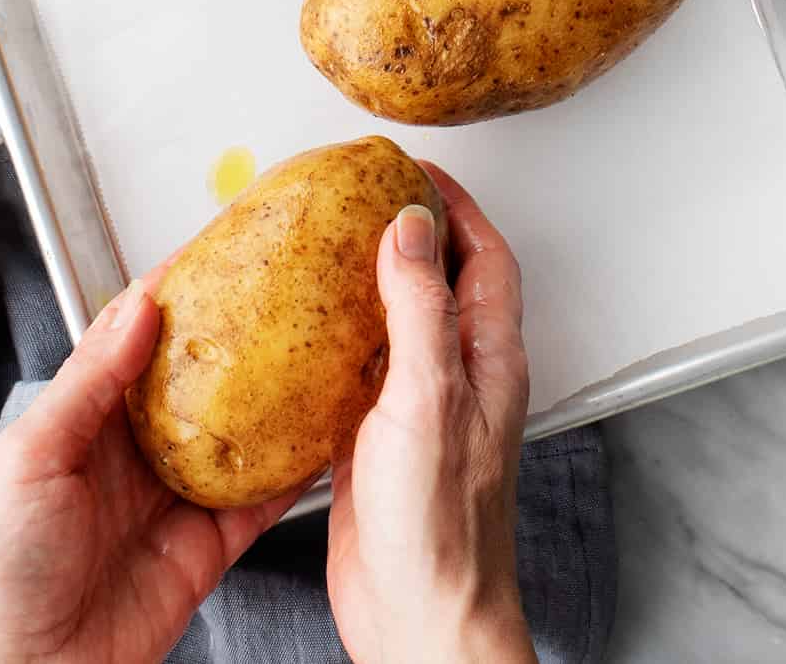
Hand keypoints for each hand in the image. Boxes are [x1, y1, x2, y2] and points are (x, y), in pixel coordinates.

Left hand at [0, 261, 299, 663]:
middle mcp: (135, 453)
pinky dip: (292, 473)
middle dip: (239, 339)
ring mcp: (173, 500)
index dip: (177, 293)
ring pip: (238, 436)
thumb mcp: (32, 455)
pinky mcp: (205, 550)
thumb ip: (91, 381)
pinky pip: (258, 503)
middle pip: (200, 382)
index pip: (138, 339)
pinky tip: (321, 440)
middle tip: (285, 294)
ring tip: (317, 354)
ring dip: (275, 401)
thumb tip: (141, 307)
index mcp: (87, 420)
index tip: (218, 249)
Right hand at [327, 163, 536, 663]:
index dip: (455, 205)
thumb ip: (423, 305)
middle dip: (409, 231)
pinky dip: (333, 339)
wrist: (417, 616)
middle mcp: (457, 375)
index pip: (484, 255)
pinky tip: (298, 332)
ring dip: (368, 280)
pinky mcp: (377, 438)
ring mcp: (417, 407)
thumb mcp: (430, 395)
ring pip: (398, 321)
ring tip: (325, 247)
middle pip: (443, 280)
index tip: (413, 169)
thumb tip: (411, 225)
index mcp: (487, 356)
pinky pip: (359, 369)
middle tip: (361, 196)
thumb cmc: (441, 526)